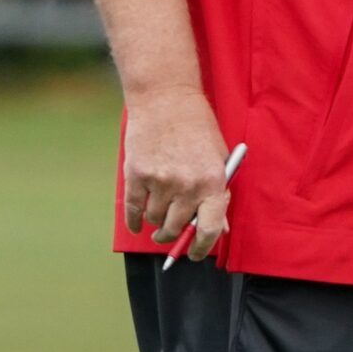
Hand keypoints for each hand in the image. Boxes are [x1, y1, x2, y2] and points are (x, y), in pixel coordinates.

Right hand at [123, 86, 231, 260]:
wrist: (166, 98)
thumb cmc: (197, 126)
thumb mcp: (218, 157)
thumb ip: (218, 193)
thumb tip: (219, 228)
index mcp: (213, 181)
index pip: (209, 229)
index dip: (202, 248)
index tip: (196, 253)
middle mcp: (187, 185)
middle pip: (175, 229)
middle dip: (173, 235)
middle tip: (170, 233)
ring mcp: (159, 181)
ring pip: (154, 220)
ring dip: (156, 221)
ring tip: (159, 209)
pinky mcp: (136, 175)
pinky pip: (133, 211)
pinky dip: (135, 220)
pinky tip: (138, 221)